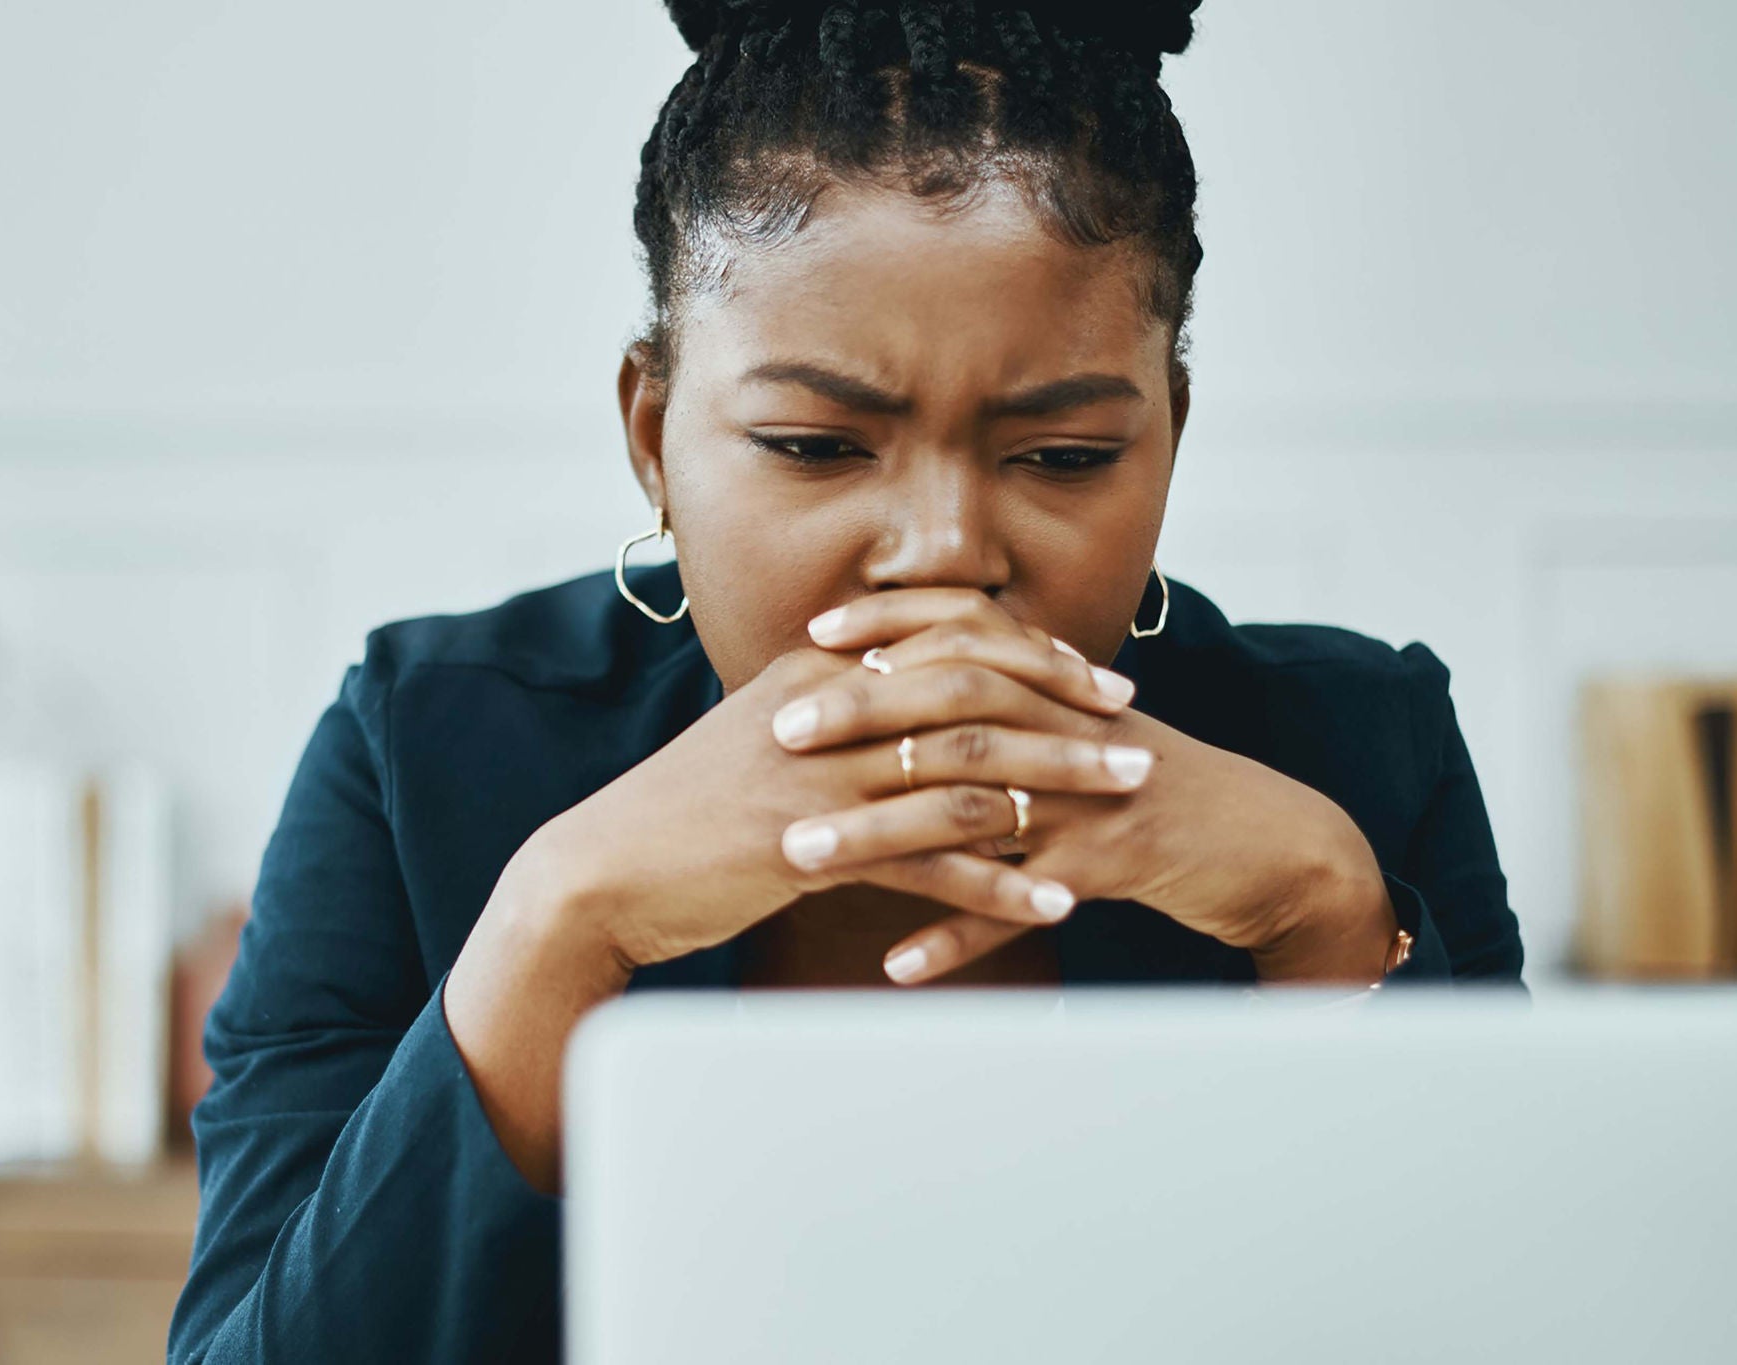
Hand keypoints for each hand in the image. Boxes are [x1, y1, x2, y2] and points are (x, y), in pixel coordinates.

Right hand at [524, 613, 1145, 974]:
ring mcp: (819, 778)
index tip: (1096, 678)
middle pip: (974, 693)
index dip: (1032, 656)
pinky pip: (930, 862)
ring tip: (1125, 806)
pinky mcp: (812, 848)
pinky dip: (999, 881)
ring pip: (966, 769)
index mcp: (819, 672)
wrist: (602, 874)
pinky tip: (1053, 902)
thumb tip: (907, 706)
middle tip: (1134, 736)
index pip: (947, 640)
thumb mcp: (762, 741)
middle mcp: (827, 709)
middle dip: (1066, 713)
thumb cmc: (684, 815)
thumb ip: (835, 715)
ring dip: (1058, 788)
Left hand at [783, 590, 1396, 984]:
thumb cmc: (1152, 788)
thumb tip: (909, 686)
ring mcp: (1092, 798)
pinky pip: (1021, 905)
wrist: (1265, 841)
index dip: (889, 629)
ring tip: (802, 857)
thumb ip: (1010, 705)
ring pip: (974, 806)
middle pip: (955, 705)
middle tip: (781, 735)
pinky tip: (898, 963)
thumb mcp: (1081, 731)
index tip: (811, 638)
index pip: (965, 633)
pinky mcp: (1112, 868)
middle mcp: (1070, 729)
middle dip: (862, 716)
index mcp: (1059, 689)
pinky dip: (959, 934)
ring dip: (882, 834)